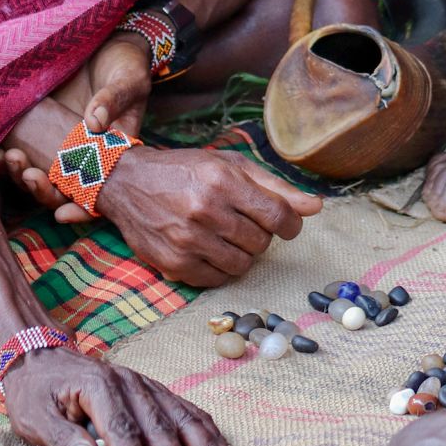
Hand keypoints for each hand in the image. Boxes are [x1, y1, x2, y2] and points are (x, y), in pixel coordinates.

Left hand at [0, 31, 154, 222]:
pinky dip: (5, 159)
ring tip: (5, 158)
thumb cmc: (126, 64)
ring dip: (19, 175)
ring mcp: (58, 144)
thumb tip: (95, 122)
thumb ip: (115, 98)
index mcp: (111, 153)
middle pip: (61, 190)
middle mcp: (83, 156)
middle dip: (41, 190)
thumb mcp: (130, 80)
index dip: (81, 209)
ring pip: (37, 175)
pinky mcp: (37, 128)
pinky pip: (21, 151)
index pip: (98, 192)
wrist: (106, 43)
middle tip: (28, 173)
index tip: (62, 214)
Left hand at [2, 344, 243, 445]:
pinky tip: (222, 445)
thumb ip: (60, 440)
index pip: (123, 429)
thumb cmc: (36, 391)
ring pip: (179, 415)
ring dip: (205, 443)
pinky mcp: (151, 389)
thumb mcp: (34, 417)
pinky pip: (182, 407)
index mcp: (99, 386)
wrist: (40, 354)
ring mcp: (143, 383)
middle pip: (158, 425)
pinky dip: (205, 428)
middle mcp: (128, 381)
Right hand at [98, 148, 321, 285]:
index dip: (290, 224)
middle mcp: (205, 211)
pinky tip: (211, 249)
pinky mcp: (174, 264)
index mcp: (223, 181)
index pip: (278, 216)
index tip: (286, 225)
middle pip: (261, 242)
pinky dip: (221, 268)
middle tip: (245, 223)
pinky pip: (217, 279)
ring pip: (242, 264)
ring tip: (228, 236)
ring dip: (243, 254)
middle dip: (261, 235)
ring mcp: (188, 240)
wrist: (128, 184)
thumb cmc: (186, 171)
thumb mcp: (230, 166)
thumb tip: (317, 207)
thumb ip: (275, 187)